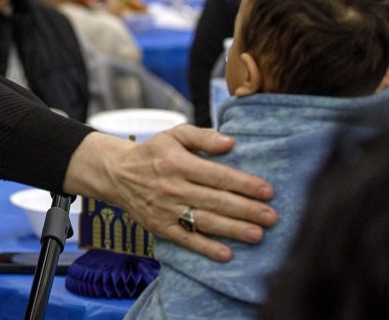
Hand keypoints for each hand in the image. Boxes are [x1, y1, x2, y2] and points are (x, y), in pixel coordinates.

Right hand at [63, 125, 276, 261]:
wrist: (116, 173)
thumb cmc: (152, 152)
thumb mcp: (174, 135)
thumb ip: (203, 136)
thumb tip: (231, 142)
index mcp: (178, 162)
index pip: (217, 175)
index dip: (244, 184)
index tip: (267, 191)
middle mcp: (173, 187)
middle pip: (215, 200)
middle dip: (246, 209)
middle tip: (272, 217)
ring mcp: (166, 209)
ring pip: (204, 221)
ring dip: (232, 229)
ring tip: (258, 234)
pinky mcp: (160, 227)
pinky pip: (185, 239)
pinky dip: (205, 248)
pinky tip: (226, 254)